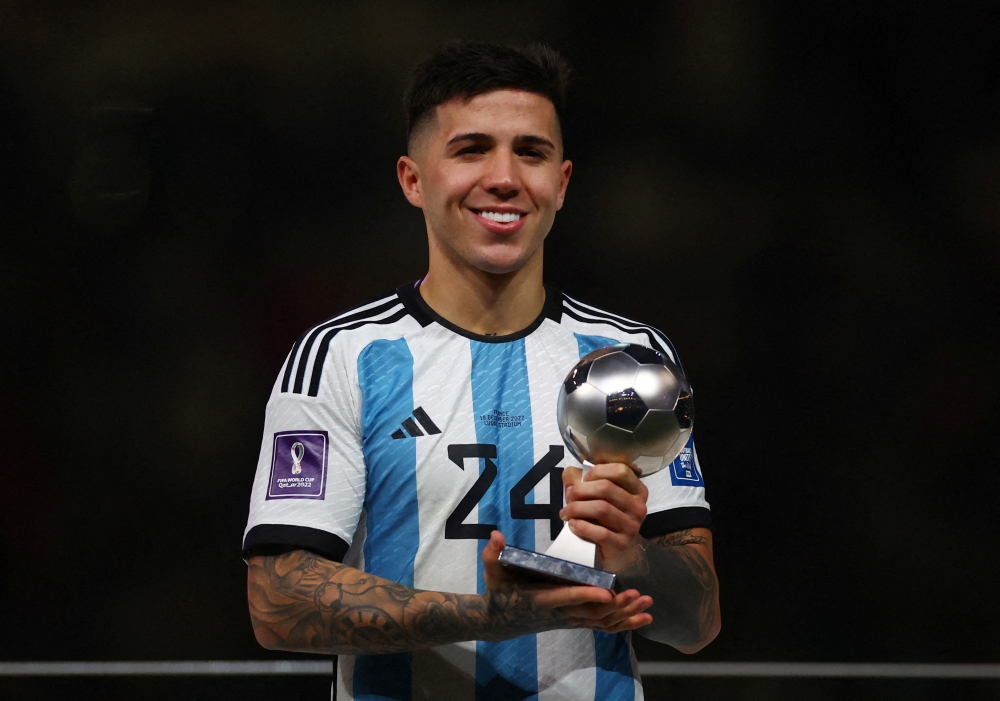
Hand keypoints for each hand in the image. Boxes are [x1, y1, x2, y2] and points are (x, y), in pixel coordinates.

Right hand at [481, 530, 651, 635]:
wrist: (499, 621)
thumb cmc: (498, 592)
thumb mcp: (492, 573)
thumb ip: (493, 554)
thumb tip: (495, 534)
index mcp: (541, 599)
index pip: (566, 597)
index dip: (586, 595)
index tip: (608, 591)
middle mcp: (558, 613)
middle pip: (592, 613)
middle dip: (617, 606)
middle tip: (639, 595)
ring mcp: (568, 619)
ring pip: (601, 622)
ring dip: (625, 615)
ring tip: (648, 604)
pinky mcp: (574, 621)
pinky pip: (602, 626)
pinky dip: (623, 624)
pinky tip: (642, 619)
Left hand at [560, 463, 647, 572]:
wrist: (618, 553)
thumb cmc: (606, 520)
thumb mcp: (597, 496)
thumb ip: (582, 480)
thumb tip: (569, 472)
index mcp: (637, 490)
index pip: (621, 470)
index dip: (597, 471)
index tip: (583, 480)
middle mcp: (638, 507)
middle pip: (606, 488)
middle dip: (581, 490)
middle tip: (568, 497)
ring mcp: (632, 526)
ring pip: (602, 508)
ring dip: (577, 508)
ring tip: (566, 513)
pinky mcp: (622, 544)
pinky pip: (600, 532)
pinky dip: (582, 526)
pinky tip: (573, 525)